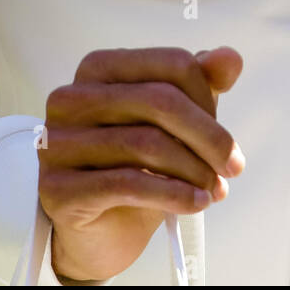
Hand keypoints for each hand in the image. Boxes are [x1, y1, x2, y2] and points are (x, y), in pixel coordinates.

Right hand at [38, 46, 243, 283]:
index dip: (208, 99)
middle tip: (234, 166)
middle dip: (209, 137)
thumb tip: (230, 57)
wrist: (104, 231)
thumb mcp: (178, 121)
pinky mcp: (55, 188)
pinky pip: (127, 183)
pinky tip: (196, 204)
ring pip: (145, 143)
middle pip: (160, 101)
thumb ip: (204, 83)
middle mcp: (70, 98)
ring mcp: (56, 142)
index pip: (171, 65)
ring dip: (194, 170)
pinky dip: (173, 194)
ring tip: (215, 189)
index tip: (226, 134)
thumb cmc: (142, 165)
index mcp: (100, 67)